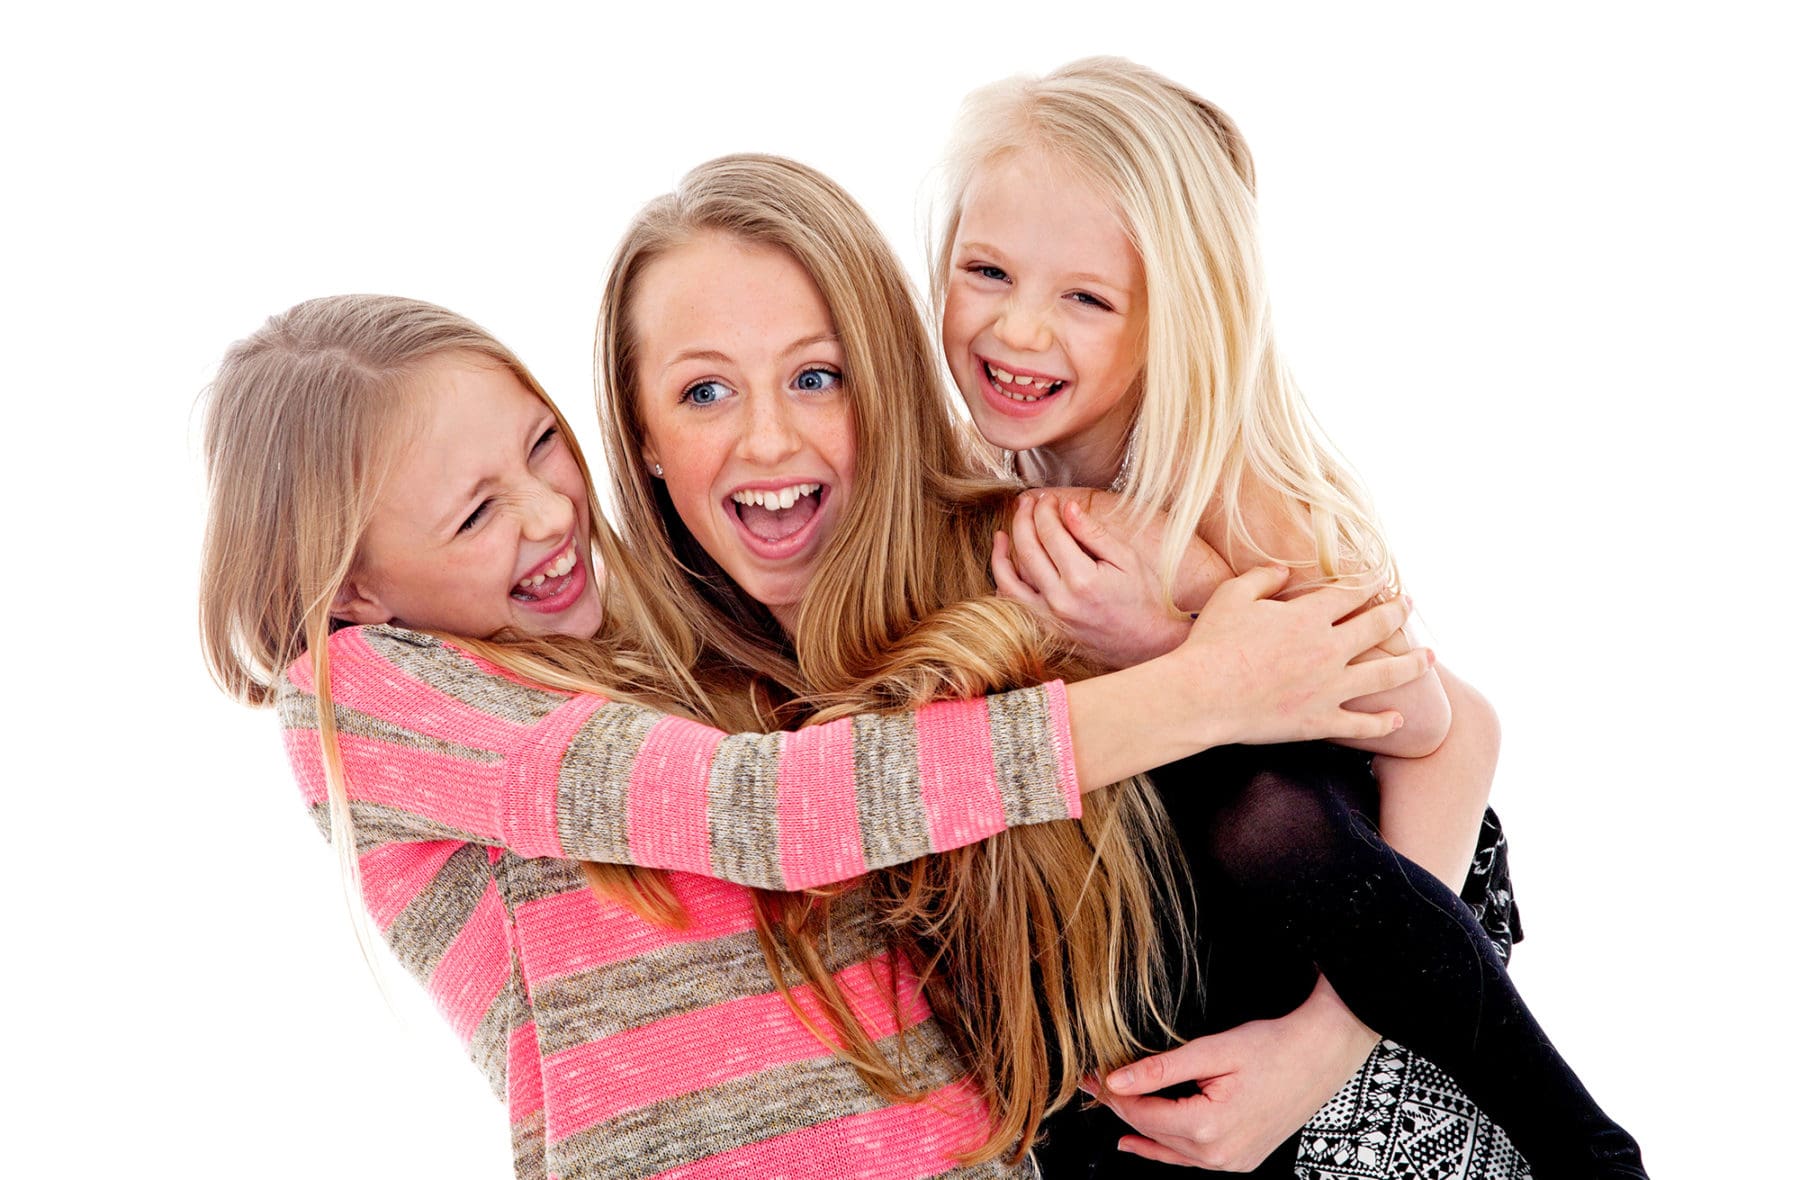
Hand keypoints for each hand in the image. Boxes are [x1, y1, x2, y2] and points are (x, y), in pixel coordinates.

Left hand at [993, 490, 1192, 667]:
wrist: (1147, 642)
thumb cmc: (1143, 597)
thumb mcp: (1126, 558)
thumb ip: (1093, 533)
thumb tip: (1067, 508)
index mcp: (1083, 579)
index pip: (1051, 534)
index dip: (1045, 510)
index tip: (1048, 498)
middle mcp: (1060, 600)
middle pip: (1028, 550)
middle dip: (1023, 520)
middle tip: (1027, 503)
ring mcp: (1050, 618)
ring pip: (1011, 579)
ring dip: (1002, 553)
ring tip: (1003, 532)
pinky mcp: (1046, 629)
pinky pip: (1015, 605)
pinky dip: (1004, 584)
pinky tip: (1004, 566)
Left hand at [1097, 980, 1377, 1170]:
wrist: (1321, 1055)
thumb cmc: (1274, 1048)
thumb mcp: (1213, 1051)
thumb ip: (1162, 1068)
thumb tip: (1117, 1080)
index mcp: (1208, 1126)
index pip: (1142, 1112)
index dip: (1111, 1094)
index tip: (1090, 1076)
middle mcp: (1219, 1154)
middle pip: (1153, 1131)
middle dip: (1120, 1106)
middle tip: (1093, 1084)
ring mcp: (1232, 1162)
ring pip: (1170, 1149)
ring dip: (1139, 1128)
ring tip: (1108, 1108)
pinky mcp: (1241, 1159)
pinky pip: (1191, 1159)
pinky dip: (1163, 1149)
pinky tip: (1138, 1142)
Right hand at [1175, 565, 1430, 746]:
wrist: (1202, 696)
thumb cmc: (1212, 644)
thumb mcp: (1232, 596)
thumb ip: (1262, 577)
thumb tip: (1285, 569)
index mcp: (1308, 616)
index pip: (1350, 593)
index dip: (1368, 582)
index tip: (1380, 577)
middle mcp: (1328, 649)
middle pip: (1377, 627)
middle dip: (1397, 613)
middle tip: (1408, 605)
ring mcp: (1329, 688)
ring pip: (1385, 675)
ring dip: (1413, 664)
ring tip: (1430, 657)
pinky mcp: (1319, 721)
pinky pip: (1361, 724)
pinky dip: (1383, 722)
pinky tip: (1399, 718)